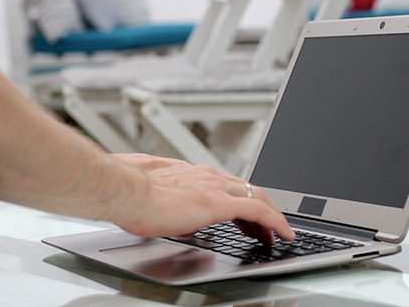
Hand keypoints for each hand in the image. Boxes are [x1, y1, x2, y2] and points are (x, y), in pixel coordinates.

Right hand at [110, 154, 294, 243]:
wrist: (126, 192)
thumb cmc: (132, 197)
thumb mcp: (158, 203)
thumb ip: (175, 209)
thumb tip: (183, 223)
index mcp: (193, 175)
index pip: (228, 186)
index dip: (242, 202)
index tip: (248, 216)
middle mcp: (207, 176)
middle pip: (246, 190)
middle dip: (261, 210)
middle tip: (268, 228)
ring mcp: (215, 186)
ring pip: (256, 197)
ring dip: (270, 216)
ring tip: (278, 233)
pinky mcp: (220, 202)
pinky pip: (258, 211)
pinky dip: (275, 221)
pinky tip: (283, 233)